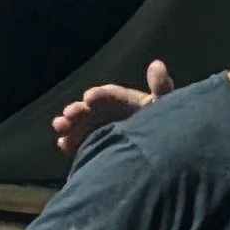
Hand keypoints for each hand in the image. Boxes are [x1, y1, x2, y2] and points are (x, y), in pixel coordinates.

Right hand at [49, 60, 171, 159]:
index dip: (100, 96)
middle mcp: (112, 115)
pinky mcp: (96, 147)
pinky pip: (81, 143)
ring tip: (60, 126)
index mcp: (128, 103)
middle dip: (79, 111)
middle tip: (70, 113)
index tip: (90, 97)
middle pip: (92, 110)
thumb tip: (157, 65)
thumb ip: (161, 88)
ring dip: (70, 124)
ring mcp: (102, 132)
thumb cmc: (169, 130)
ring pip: (82, 126)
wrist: (166, 164)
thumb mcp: (165, 107)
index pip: (111, 96)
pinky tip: (63, 144)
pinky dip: (71, 143)